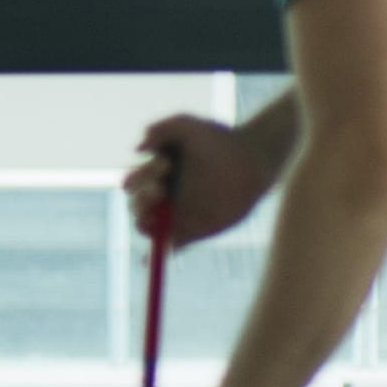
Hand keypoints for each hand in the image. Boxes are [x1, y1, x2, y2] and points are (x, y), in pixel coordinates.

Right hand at [128, 114, 271, 248]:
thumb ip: (164, 127)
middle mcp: (161, 197)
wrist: (254, 160)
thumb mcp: (191, 125)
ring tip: (161, 215)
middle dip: (141, 200)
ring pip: (148, 228)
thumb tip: (138, 148)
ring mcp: (175, 216)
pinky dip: (158, 255)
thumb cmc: (222, 140)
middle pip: (136, 206)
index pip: (132, 183)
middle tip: (160, 191)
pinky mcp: (191, 232)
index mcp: (155, 175)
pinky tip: (149, 261)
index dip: (140, 177)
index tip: (164, 165)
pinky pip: (170, 247)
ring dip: (146, 225)